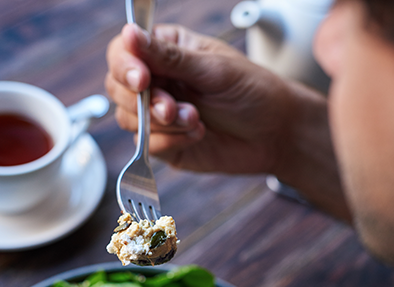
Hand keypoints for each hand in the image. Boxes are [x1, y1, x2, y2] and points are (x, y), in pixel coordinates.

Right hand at [106, 23, 294, 173]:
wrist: (276, 134)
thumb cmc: (252, 92)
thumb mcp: (213, 69)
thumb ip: (169, 57)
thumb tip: (130, 34)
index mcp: (166, 51)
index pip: (123, 53)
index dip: (125, 66)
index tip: (142, 79)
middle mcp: (157, 81)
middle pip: (118, 88)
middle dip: (143, 101)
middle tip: (172, 107)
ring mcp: (157, 115)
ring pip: (128, 119)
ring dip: (161, 122)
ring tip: (196, 119)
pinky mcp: (165, 143)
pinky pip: (146, 145)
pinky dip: (170, 141)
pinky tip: (198, 134)